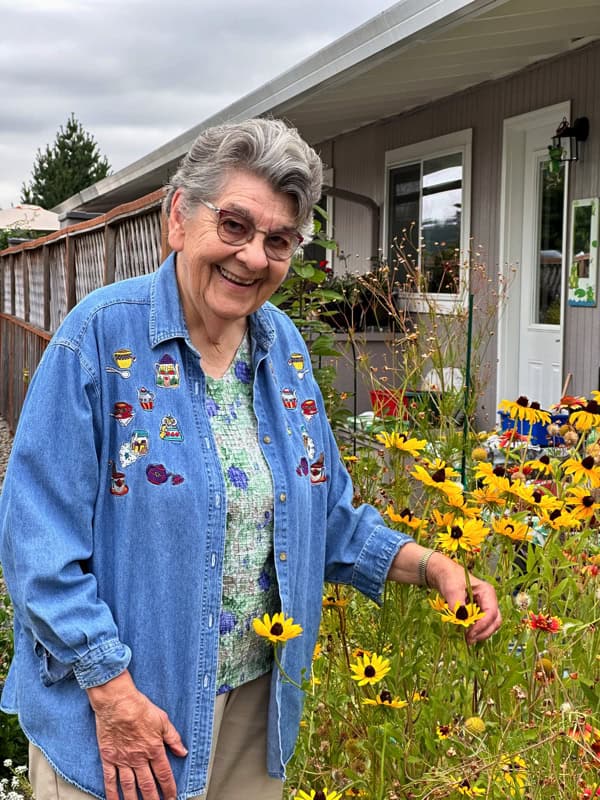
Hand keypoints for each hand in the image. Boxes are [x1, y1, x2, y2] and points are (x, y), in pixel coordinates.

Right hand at [87, 671, 186, 799]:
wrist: (117, 702)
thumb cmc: (139, 707)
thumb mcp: (163, 719)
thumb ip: (173, 738)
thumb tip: (183, 751)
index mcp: (154, 749)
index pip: (164, 775)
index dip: (169, 789)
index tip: (172, 797)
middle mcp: (139, 758)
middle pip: (148, 785)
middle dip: (154, 799)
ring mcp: (122, 760)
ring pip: (130, 787)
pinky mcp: (108, 758)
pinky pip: (110, 780)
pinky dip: (112, 794)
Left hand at [428, 552, 501, 644]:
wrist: (444, 574)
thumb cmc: (449, 577)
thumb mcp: (451, 588)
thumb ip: (457, 604)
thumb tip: (461, 620)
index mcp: (487, 592)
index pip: (491, 613)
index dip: (482, 626)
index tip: (469, 634)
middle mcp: (489, 600)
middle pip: (494, 621)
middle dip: (483, 633)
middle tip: (469, 640)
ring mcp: (485, 606)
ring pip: (490, 625)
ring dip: (480, 634)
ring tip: (466, 639)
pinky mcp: (479, 612)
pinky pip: (482, 624)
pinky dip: (476, 631)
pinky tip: (465, 634)